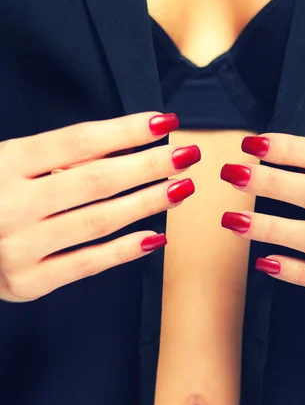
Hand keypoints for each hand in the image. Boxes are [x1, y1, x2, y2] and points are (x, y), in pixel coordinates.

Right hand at [0, 111, 199, 302]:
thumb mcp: (6, 162)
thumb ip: (53, 158)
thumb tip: (123, 150)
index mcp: (4, 163)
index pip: (77, 141)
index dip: (125, 131)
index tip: (163, 123)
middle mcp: (10, 203)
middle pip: (95, 180)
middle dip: (149, 166)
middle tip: (187, 155)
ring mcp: (18, 246)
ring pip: (98, 221)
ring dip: (146, 204)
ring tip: (181, 188)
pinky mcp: (27, 281)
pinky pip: (86, 264)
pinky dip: (123, 251)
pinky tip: (156, 237)